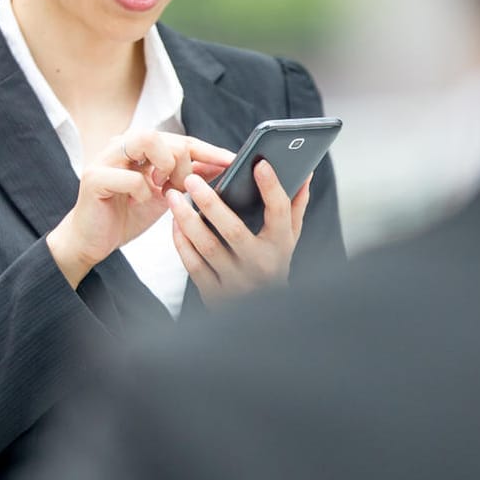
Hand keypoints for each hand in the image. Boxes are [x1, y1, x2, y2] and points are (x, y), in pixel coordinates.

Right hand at [48, 132, 232, 287]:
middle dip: (183, 162)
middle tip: (184, 187)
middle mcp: (120, 145)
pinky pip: (129, 175)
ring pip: (146, 139)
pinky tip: (143, 200)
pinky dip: (143, 189)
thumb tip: (221, 166)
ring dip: (165, 165)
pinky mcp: (94, 179)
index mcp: (138, 147)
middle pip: (165, 134)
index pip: (179, 139)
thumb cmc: (127, 214)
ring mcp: (105, 159)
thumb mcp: (166, 195)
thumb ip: (188, 177)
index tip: (231, 161)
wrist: (92, 241)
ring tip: (165, 187)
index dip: (207, 149)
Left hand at [167, 160, 311, 301]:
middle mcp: (260, 264)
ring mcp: (237, 282)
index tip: (260, 164)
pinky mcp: (215, 294)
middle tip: (192, 178)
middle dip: (211, 202)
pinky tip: (174, 223)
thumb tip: (305, 172)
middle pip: (233, 230)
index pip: (279, 212)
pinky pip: (193, 265)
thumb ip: (295, 205)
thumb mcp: (288, 238)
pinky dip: (181, 242)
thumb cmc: (274, 264)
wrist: (264, 315)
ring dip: (187, 220)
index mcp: (280, 245)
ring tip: (174, 196)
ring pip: (207, 247)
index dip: (271, 187)